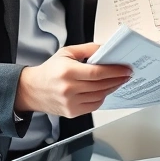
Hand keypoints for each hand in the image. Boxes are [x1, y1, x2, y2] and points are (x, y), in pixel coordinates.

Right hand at [15, 43, 130, 117]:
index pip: (97, 72)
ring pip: (100, 96)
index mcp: (67, 71)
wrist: (32, 90)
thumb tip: (105, 48)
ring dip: (112, 88)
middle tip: (127, 74)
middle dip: (117, 79)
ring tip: (118, 81)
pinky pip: (94, 105)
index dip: (114, 71)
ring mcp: (70, 103)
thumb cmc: (49, 70)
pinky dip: (102, 97)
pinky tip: (105, 90)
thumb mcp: (66, 53)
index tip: (126, 69)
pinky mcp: (72, 112)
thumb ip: (87, 49)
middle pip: (101, 85)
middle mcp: (69, 89)